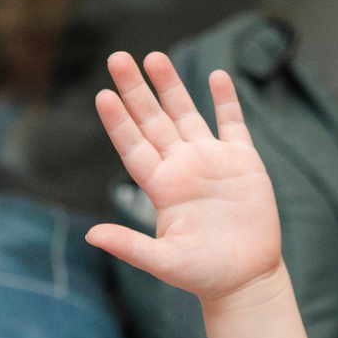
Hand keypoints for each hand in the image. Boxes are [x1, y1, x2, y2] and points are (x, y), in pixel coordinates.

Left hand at [87, 52, 284, 308]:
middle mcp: (182, 168)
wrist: (246, 279)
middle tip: (117, 58)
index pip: (133, 146)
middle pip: (153, 121)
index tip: (103, 95)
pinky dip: (226, 101)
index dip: (119, 122)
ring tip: (154, 57)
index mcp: (161, 188)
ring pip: (186, 115)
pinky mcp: (243, 163)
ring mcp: (212, 162)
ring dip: (171, 86)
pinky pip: (232, 125)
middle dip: (136, 90)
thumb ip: (130, 246)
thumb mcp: (164, 263)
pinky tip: (216, 76)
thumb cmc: (203, 274)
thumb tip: (91, 236)